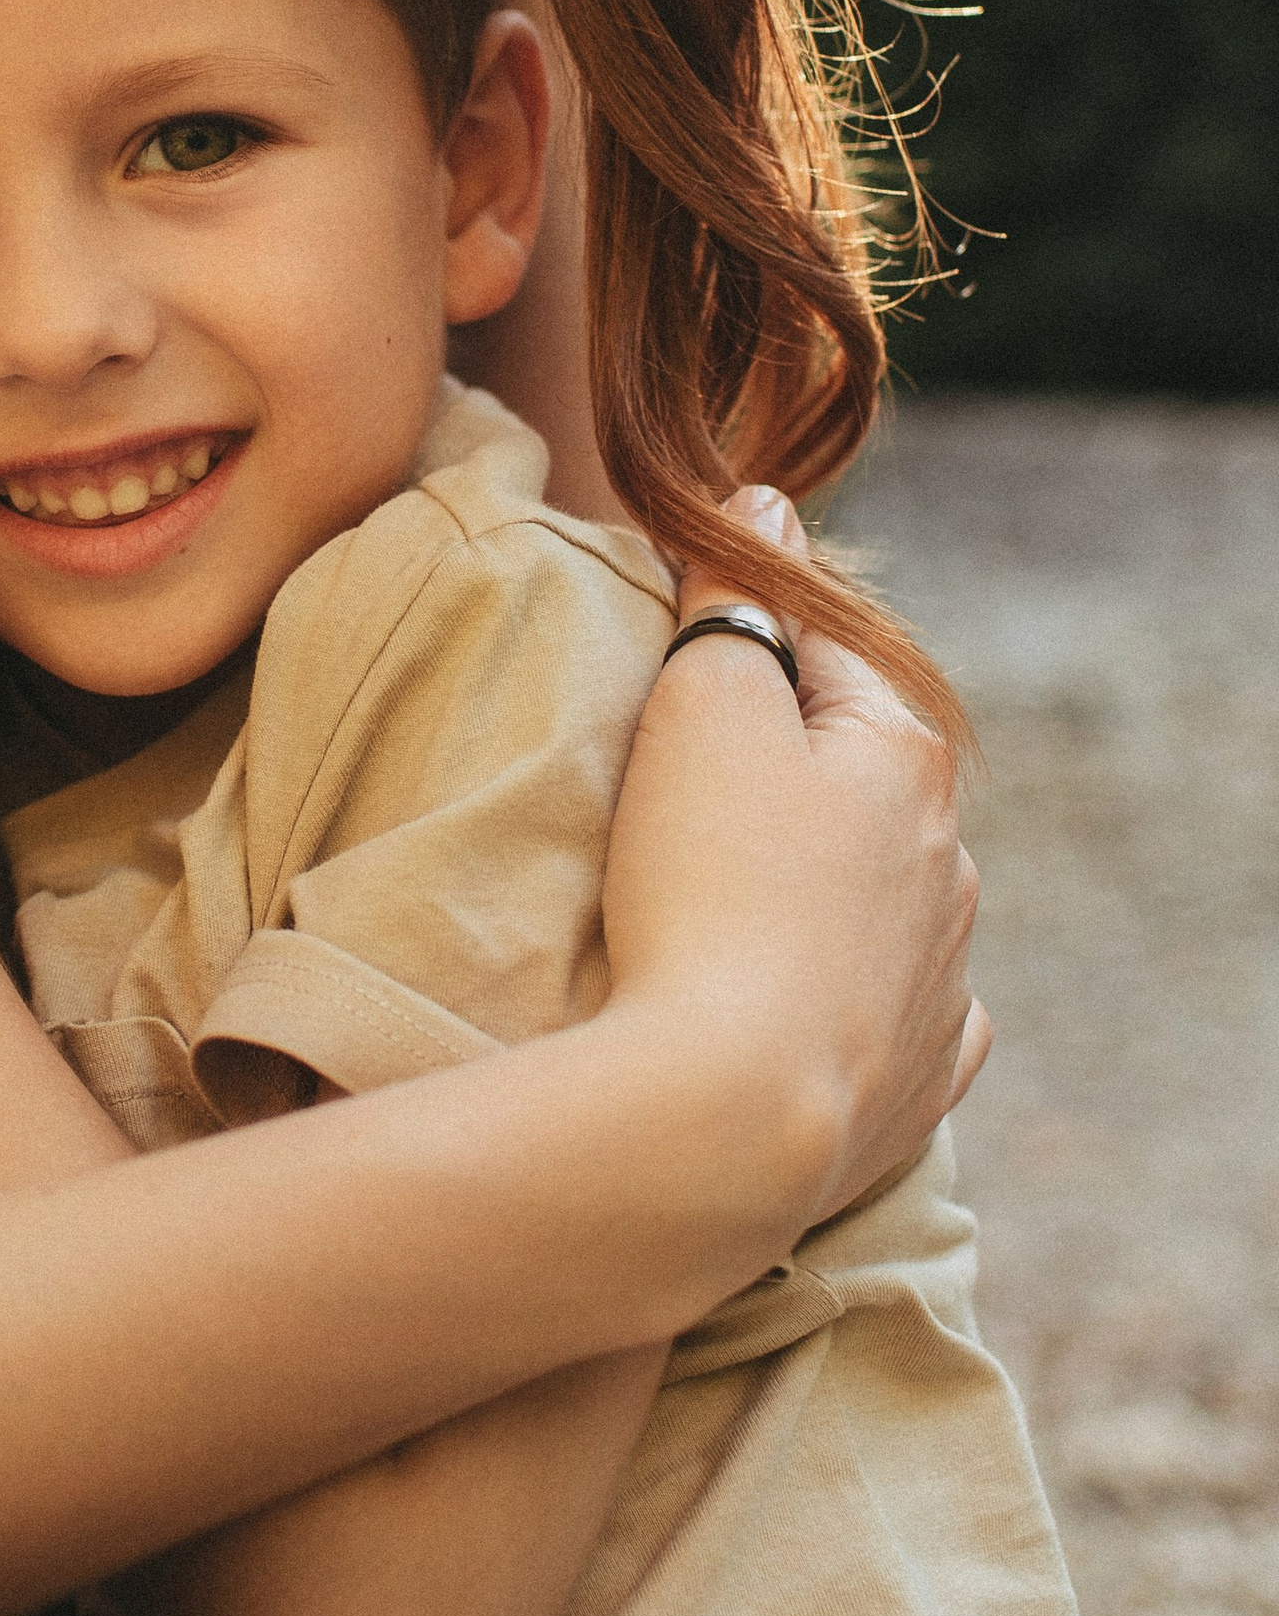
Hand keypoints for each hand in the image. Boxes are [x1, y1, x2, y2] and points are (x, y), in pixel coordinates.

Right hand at [602, 486, 987, 1227]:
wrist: (730, 1112)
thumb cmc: (709, 888)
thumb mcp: (703, 705)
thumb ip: (734, 601)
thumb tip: (768, 504)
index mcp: (907, 758)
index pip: (820, 653)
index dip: (734, 645)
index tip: (664, 666)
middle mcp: (951, 863)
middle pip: (855, 779)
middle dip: (782, 773)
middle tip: (673, 799)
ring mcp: (942, 978)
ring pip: (885, 897)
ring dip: (821, 886)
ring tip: (726, 911)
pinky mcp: (918, 1079)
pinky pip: (899, 1011)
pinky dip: (858, 994)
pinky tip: (814, 1005)